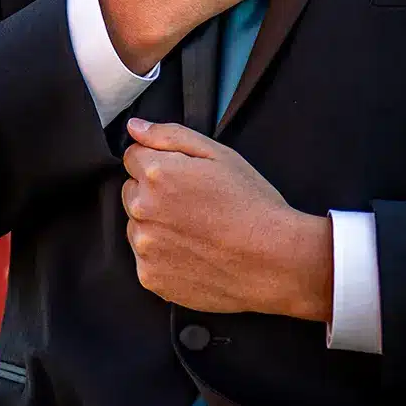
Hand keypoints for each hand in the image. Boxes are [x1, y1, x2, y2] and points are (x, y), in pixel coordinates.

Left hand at [120, 118, 331, 321]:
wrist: (274, 261)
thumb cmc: (253, 205)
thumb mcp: (219, 154)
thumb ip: (169, 135)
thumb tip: (135, 128)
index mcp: (157, 173)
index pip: (133, 157)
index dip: (161, 162)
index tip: (184, 176)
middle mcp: (143, 210)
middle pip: (132, 191)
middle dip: (154, 192)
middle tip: (195, 203)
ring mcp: (145, 247)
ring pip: (137, 225)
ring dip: (156, 224)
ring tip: (197, 230)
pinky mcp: (150, 277)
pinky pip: (146, 258)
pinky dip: (163, 255)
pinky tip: (194, 252)